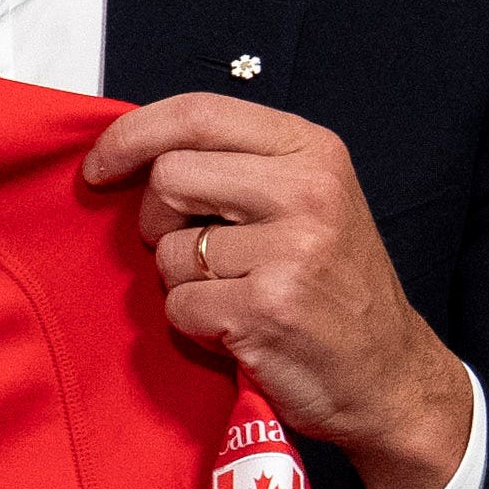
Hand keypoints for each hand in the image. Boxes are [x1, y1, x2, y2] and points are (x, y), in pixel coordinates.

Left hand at [80, 94, 472, 488]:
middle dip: (156, 220)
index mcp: (312, 151)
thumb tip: (132, 154)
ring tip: (234, 294)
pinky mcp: (266, 309)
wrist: (388, 374)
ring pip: (169, 250)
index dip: (131, 136)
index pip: (198, 114)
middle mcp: (307, 191)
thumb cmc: (332, 287)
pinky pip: (178, 305)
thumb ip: (234, 167)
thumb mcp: (305, 201)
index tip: (99, 167)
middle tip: (193, 251)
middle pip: (168, 178)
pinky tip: (238, 327)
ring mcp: (290, 250)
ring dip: (182, 281)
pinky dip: (193, 323)